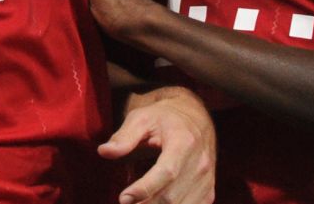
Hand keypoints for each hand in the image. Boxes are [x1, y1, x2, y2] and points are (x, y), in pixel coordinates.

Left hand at [100, 85, 215, 203]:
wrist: (195, 117)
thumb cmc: (164, 118)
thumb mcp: (142, 118)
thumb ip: (124, 136)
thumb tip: (104, 151)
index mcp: (184, 141)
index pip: (167, 172)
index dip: (145, 189)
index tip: (124, 198)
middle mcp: (200, 163)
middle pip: (172, 196)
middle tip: (124, 203)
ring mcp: (207, 180)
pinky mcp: (208, 192)